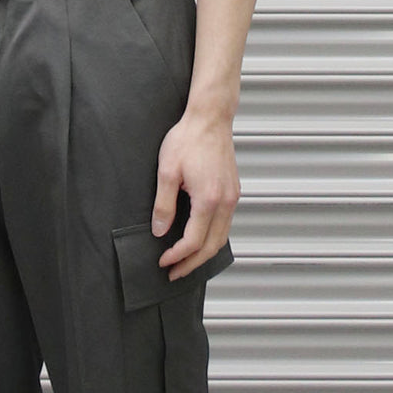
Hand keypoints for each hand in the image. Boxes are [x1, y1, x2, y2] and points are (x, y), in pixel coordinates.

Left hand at [151, 107, 239, 279]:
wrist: (210, 118)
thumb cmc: (188, 139)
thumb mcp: (167, 172)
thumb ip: (163, 205)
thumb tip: (160, 231)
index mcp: (208, 200)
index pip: (193, 241)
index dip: (176, 256)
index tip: (162, 261)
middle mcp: (225, 202)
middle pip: (211, 247)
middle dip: (191, 264)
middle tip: (173, 274)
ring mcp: (232, 198)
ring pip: (221, 239)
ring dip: (202, 255)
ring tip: (184, 263)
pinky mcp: (233, 193)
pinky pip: (225, 226)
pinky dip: (211, 240)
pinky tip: (198, 243)